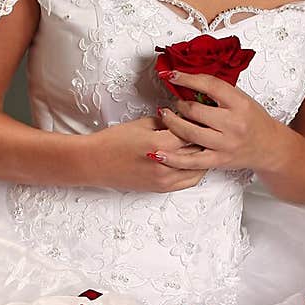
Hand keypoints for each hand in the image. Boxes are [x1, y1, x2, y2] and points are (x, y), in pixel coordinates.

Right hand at [88, 114, 207, 192]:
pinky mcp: (161, 188)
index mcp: (160, 144)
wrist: (95, 162)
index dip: (198, 122)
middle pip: (198, 150)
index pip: (191, 131)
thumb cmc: (113, 142)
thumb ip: (166, 123)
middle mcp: (165, 164)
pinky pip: (190, 181)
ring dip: (203, 155)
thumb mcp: (142, 124)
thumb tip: (183, 120)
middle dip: (204, 138)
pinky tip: (196, 160)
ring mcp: (164, 179)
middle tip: (208, 129)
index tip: (201, 116)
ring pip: (198, 167)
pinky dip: (197, 170)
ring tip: (206, 144)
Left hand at [152, 71, 284, 173]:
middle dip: (179, 104)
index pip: (209, 85)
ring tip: (165, 115)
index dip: (187, 78)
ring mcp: (225, 144)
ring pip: (189, 133)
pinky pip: (190, 161)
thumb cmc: (255, 121)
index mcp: (240, 104)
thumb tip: (189, 80)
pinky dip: (172, 157)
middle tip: (174, 102)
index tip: (172, 74)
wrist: (269, 147)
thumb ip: (219, 91)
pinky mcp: (218, 160)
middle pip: (195, 110)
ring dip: (172, 122)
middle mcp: (233, 124)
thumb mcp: (242, 100)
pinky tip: (158, 152)